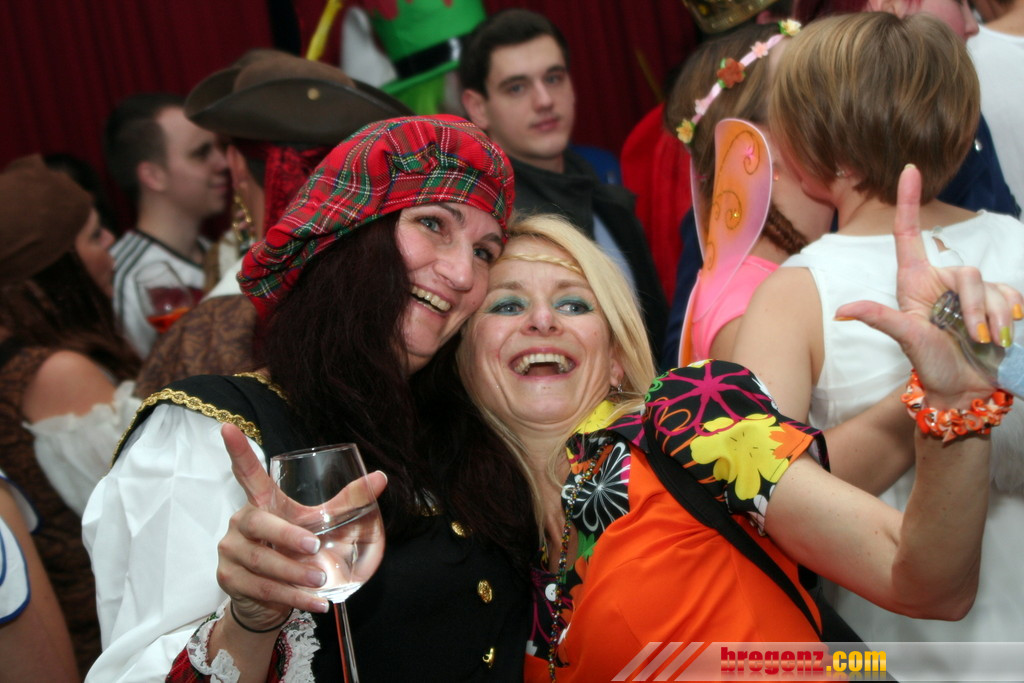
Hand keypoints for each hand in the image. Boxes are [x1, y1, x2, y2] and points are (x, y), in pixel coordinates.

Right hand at [217, 425, 328, 627]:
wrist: (273, 598)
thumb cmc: (297, 549)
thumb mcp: (322, 523)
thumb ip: (348, 501)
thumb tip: (380, 477)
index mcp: (262, 502)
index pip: (248, 474)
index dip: (239, 451)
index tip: (228, 426)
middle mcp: (241, 522)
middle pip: (258, 523)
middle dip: (286, 536)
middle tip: (314, 547)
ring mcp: (231, 551)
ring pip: (261, 561)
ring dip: (293, 572)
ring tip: (320, 579)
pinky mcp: (229, 580)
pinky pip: (261, 588)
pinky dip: (292, 596)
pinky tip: (316, 602)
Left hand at [835, 165, 1022, 407]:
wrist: (964, 389)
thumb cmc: (929, 364)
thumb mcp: (905, 338)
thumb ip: (879, 318)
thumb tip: (842, 310)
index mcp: (914, 282)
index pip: (909, 233)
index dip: (909, 201)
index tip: (908, 169)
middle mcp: (942, 281)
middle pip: (967, 272)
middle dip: (973, 307)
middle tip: (970, 335)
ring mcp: (972, 291)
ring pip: (991, 287)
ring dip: (992, 318)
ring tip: (983, 343)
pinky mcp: (999, 302)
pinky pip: (1011, 297)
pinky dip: (1008, 318)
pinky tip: (1001, 337)